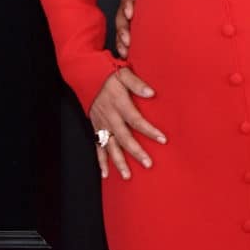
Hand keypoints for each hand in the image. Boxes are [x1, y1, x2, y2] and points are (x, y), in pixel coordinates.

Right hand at [88, 64, 164, 179]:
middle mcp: (109, 117)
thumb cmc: (109, 76)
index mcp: (118, 103)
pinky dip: (101, 161)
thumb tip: (151, 93)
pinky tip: (106, 174)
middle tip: (148, 164)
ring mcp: (101, 125)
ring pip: (110, 146)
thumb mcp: (123, 74)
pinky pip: (97, 147)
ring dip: (118, 162)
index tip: (162, 139)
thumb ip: (137, 83)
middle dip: (136, 152)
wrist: (87, 77)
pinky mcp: (95, 129)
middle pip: (124, 137)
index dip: (149, 130)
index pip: (135, 120)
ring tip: (127, 175)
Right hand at [114, 0, 138, 59]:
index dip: (128, 2)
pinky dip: (125, 46)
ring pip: (122, 26)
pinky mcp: (135, 26)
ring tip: (126, 50)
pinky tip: (127, 56)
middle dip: (123, 26)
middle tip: (128, 38)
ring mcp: (131, 14)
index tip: (130, 13)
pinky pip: (126, 37)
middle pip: (121, 13)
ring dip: (122, 38)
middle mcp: (131, 0)